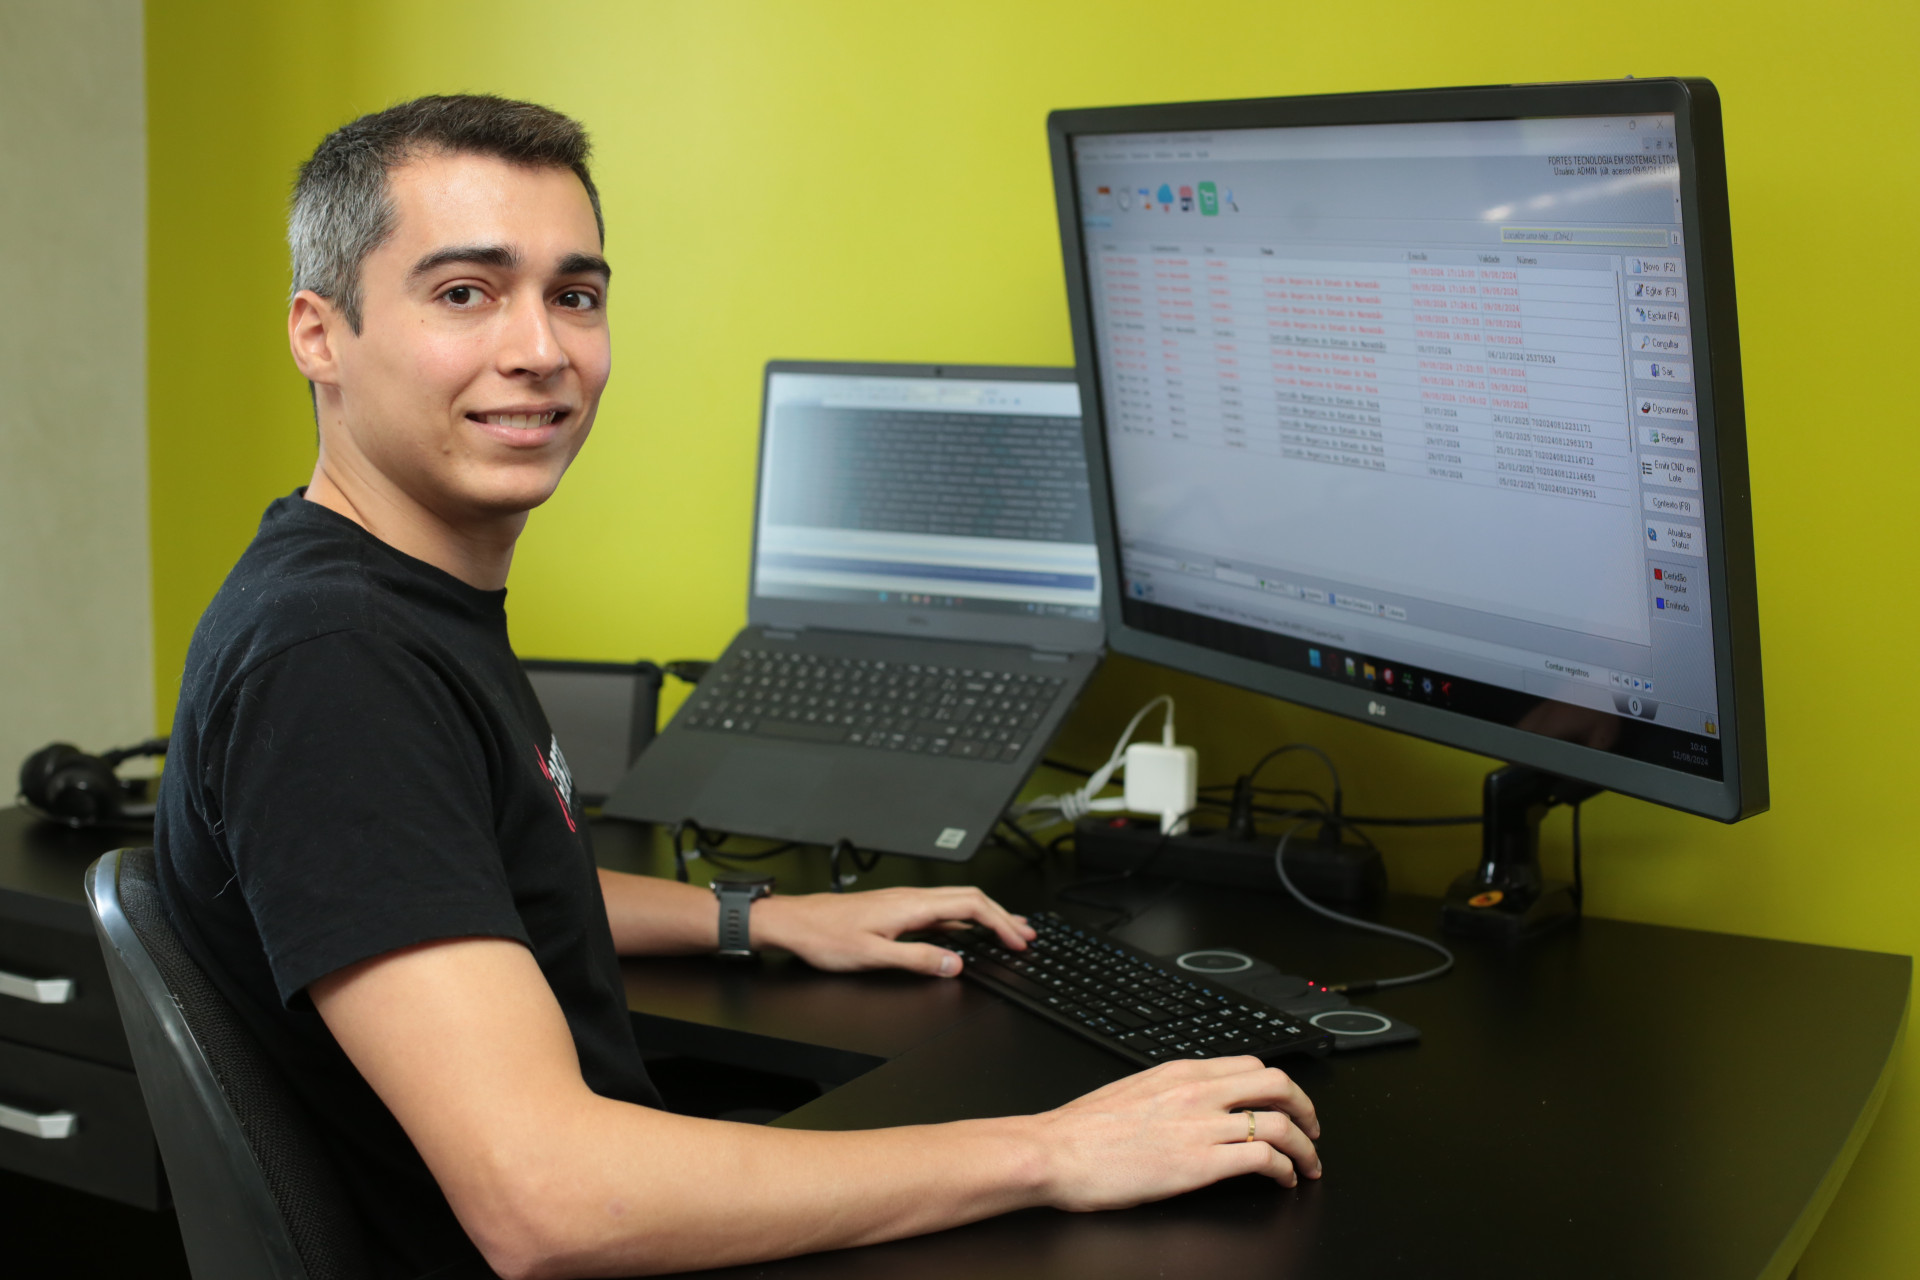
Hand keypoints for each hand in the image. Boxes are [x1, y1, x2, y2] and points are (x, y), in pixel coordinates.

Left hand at [752, 885, 1034, 975]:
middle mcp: (911, 898)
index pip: (970, 905)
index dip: (1000, 922)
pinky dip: (966, 919)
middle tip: (1026, 935)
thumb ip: (916, 959)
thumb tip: (954, 964)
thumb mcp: (872, 956)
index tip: (1018, 940)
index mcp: (911, 906)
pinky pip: (942, 910)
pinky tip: (969, 931)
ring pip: (958, 902)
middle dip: (1003, 916)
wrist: (795, 922)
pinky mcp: (897, 910)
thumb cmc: (825, 937)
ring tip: (1009, 929)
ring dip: (987, 916)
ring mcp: (905, 902)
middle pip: (970, 899)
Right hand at [1033, 1056, 1321, 1208]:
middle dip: (1306, 1108)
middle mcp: (1196, 1091)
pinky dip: (1285, 1169)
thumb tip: (1194, 1107)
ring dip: (1304, 1146)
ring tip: (1308, 1164)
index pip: (1250, 1064)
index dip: (1280, 1086)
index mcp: (1180, 1072)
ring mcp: (1200, 1125)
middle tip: (1312, 1130)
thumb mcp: (1133, 1094)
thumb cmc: (1081, 1131)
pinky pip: (1263, 1158)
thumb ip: (1170, 1094)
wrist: (1054, 1152)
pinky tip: (1284, 1180)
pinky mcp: (1200, 1162)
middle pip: (1276, 1082)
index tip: (1288, 1105)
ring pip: (1277, 1121)